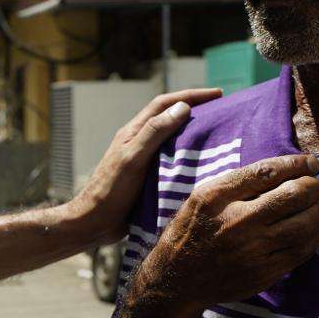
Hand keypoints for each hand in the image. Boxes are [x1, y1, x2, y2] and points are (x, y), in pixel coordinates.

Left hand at [70, 88, 223, 244]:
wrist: (94, 223)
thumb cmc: (110, 190)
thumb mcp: (133, 157)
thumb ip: (154, 132)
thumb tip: (183, 107)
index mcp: (134, 132)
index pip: (164, 104)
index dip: (191, 96)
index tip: (218, 94)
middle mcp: (140, 144)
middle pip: (171, 120)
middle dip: (196, 112)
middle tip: (224, 113)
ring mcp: (144, 162)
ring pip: (173, 142)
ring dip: (195, 137)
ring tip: (221, 139)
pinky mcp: (149, 181)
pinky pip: (173, 165)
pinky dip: (190, 161)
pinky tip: (206, 167)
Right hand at [136, 154, 318, 316]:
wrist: (178, 280)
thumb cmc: (192, 231)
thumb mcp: (202, 197)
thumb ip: (237, 182)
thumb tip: (284, 168)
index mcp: (217, 198)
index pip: (268, 171)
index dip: (297, 163)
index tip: (309, 163)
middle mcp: (236, 223)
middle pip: (295, 195)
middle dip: (312, 186)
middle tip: (311, 186)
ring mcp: (253, 251)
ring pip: (306, 224)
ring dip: (315, 211)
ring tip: (309, 208)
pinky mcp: (265, 272)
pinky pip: (303, 250)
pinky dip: (310, 236)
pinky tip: (304, 231)